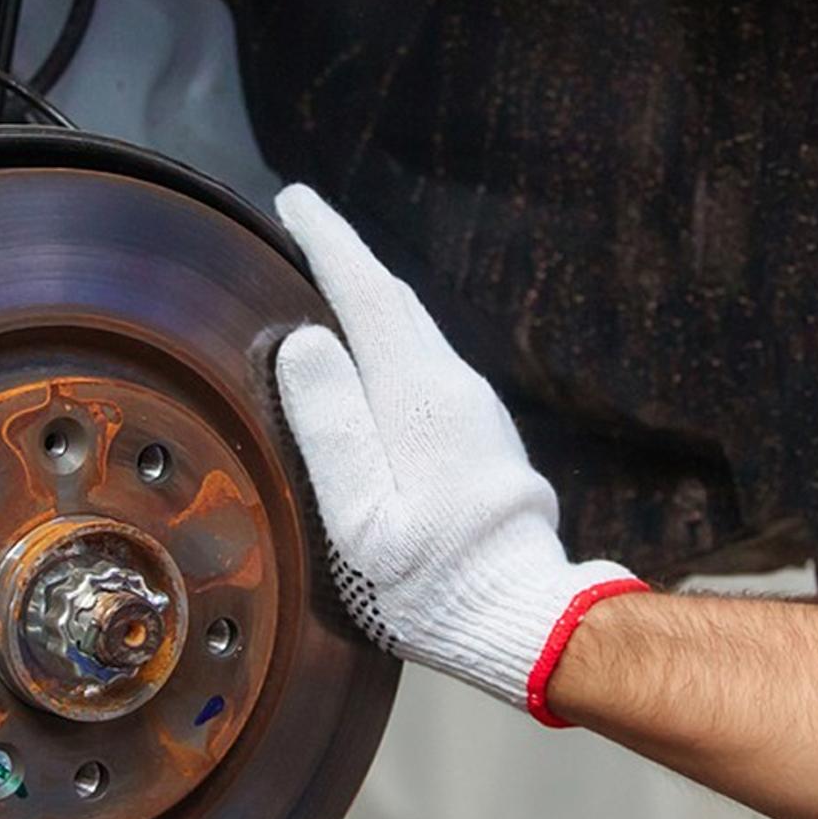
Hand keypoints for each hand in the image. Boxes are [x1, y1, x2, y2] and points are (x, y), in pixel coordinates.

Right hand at [271, 187, 645, 722]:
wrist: (524, 617)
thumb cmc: (432, 579)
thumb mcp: (361, 517)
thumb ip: (332, 427)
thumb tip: (305, 341)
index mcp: (417, 396)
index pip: (366, 292)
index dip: (328, 241)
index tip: (294, 200)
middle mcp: (454, 387)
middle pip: (395, 303)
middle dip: (347, 261)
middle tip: (302, 226)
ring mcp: (475, 410)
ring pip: (415, 335)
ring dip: (371, 304)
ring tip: (326, 285)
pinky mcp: (483, 437)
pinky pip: (427, 369)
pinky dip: (390, 345)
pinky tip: (369, 362)